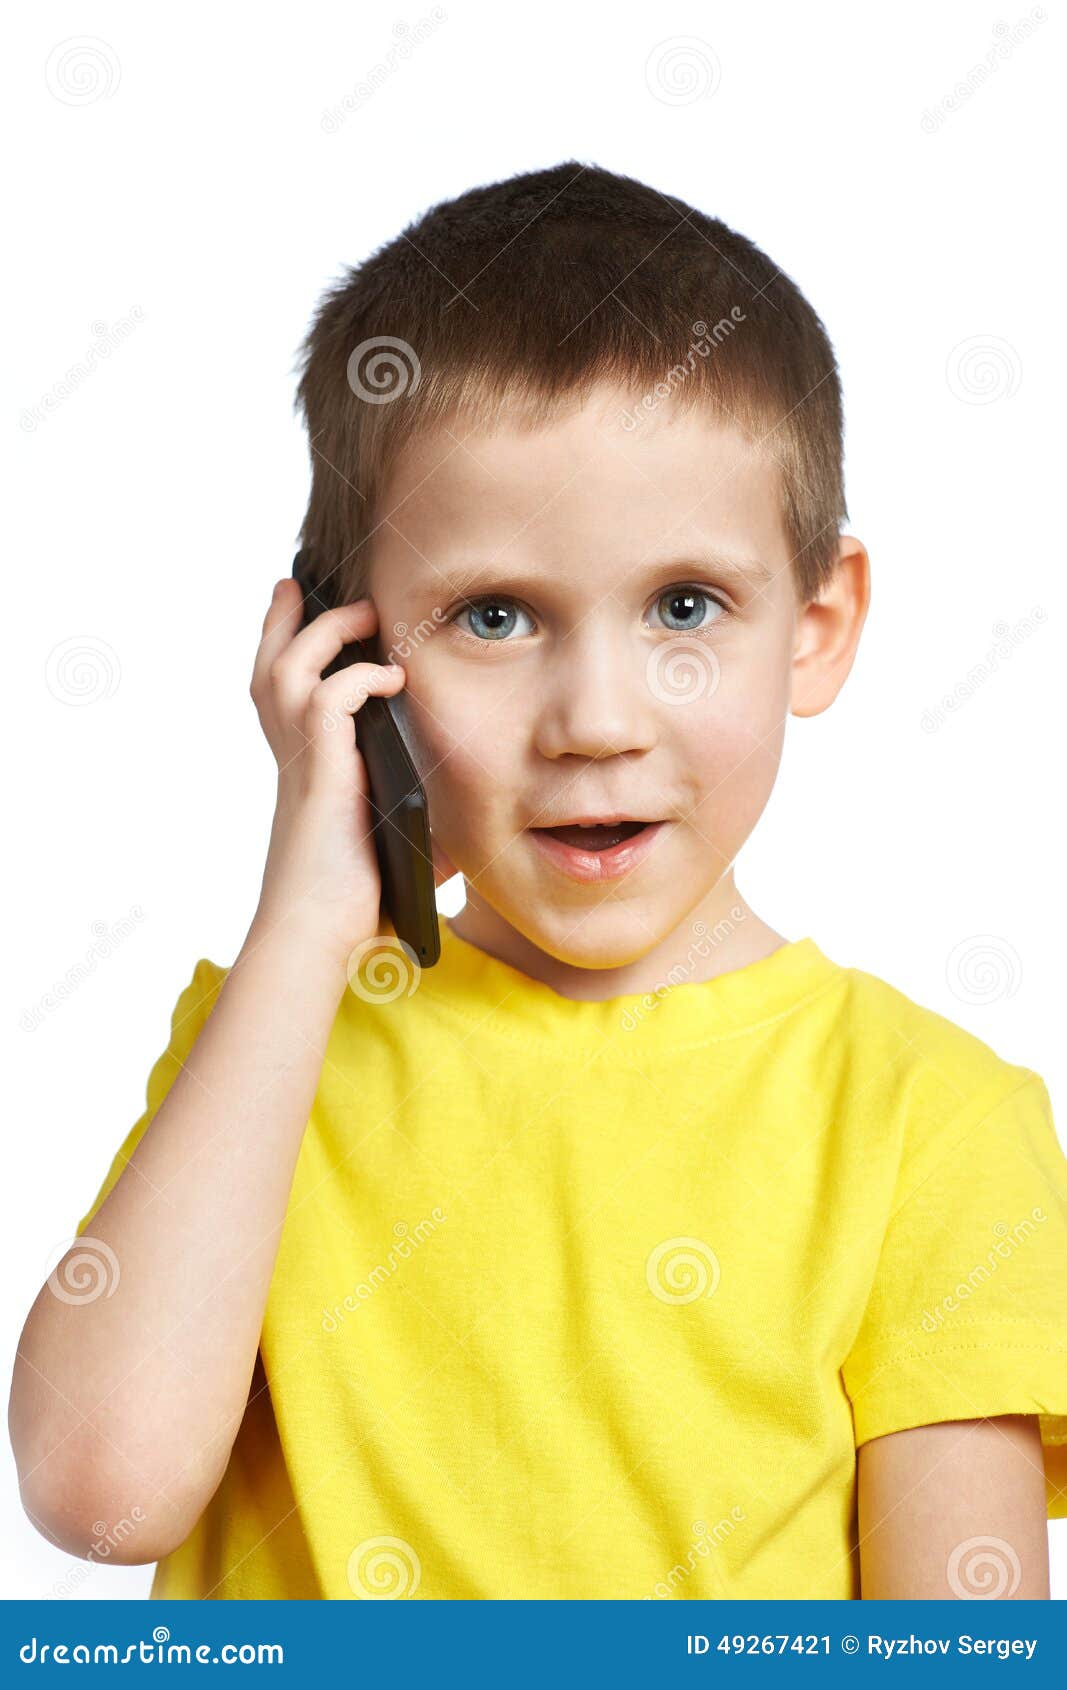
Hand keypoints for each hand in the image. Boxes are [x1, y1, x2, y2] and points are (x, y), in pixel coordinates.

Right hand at [248, 576, 411, 963]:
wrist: (318, 934)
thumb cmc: (352, 904)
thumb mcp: (396, 854)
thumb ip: (421, 833)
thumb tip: (460, 845)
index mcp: (307, 769)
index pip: (285, 696)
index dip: (288, 652)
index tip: (305, 617)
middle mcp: (295, 758)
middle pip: (268, 666)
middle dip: (283, 622)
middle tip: (299, 587)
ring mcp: (302, 762)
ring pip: (287, 667)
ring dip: (325, 633)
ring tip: (361, 613)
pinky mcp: (320, 771)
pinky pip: (329, 698)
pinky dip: (358, 679)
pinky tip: (389, 679)